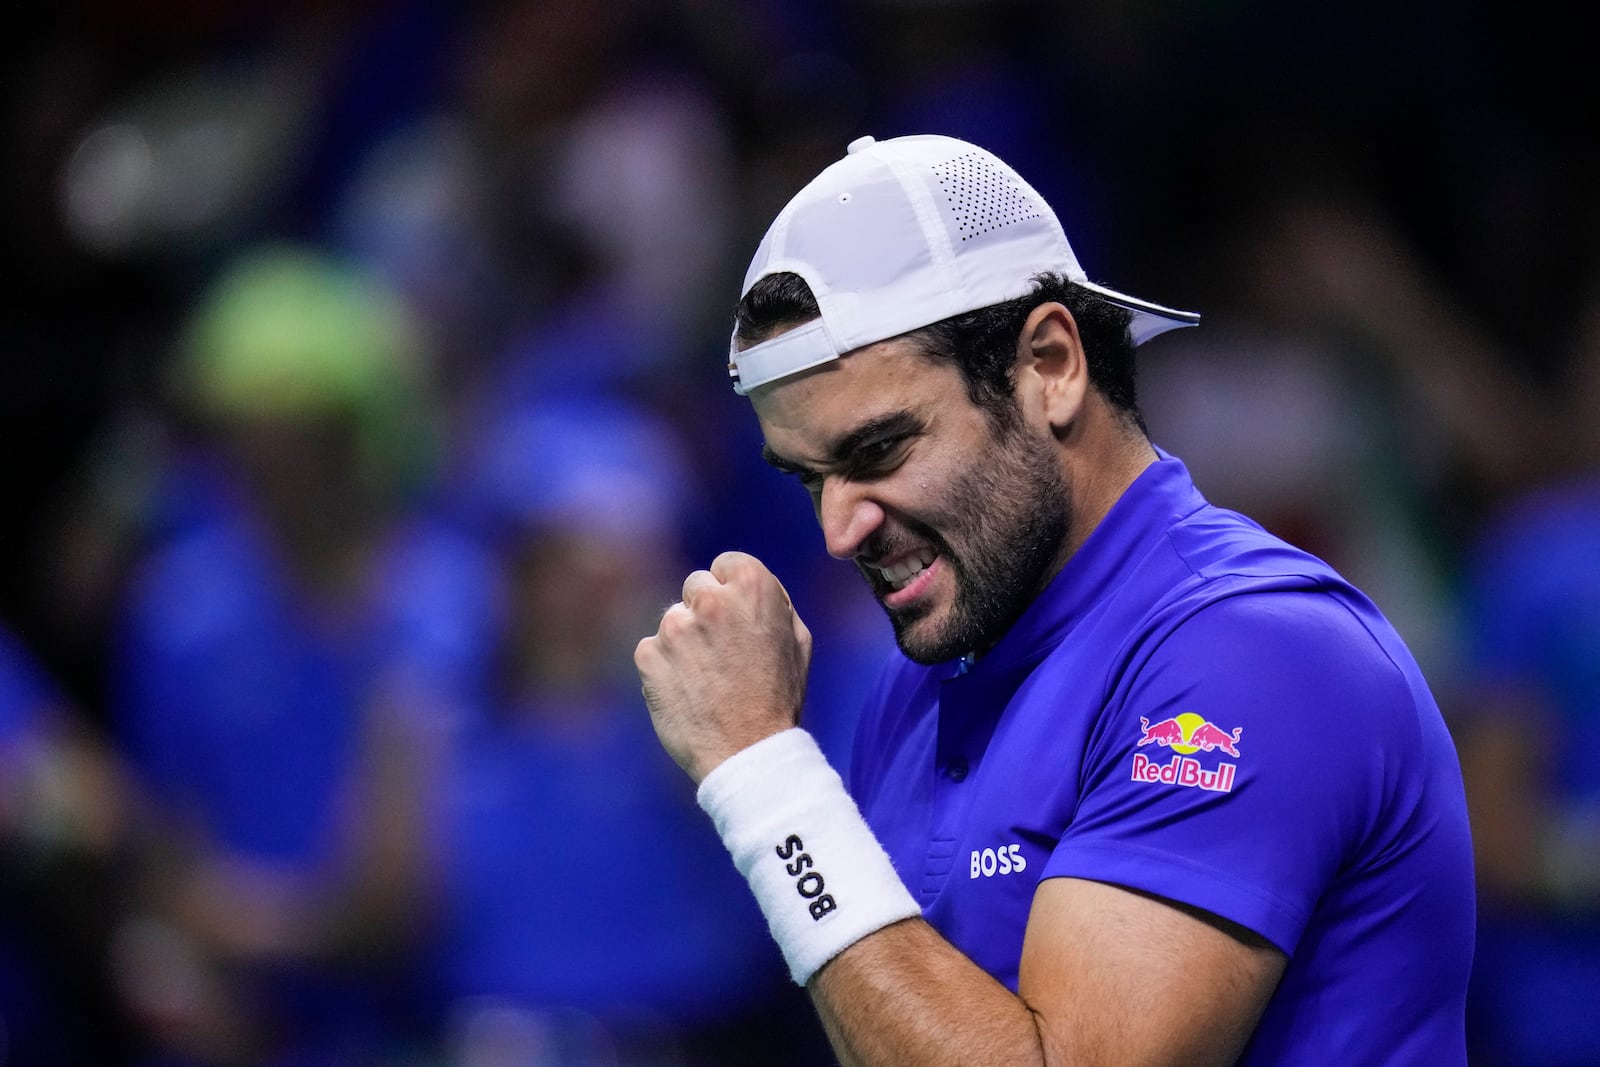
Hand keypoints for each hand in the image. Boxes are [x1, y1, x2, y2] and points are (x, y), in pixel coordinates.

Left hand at [635, 551, 812, 782]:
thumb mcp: (797, 640)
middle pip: (695, 586)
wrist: (748, 752)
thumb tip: (744, 586)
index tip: (735, 617)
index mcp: (752, 586)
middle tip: (722, 653)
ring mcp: (675, 627)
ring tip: (707, 679)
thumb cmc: (778, 697)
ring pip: (673, 621)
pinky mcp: (648, 656)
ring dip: (684, 643)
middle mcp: (710, 598)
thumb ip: (772, 602)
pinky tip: (687, 692)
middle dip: (705, 611)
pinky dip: (664, 669)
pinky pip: (652, 651)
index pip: (725, 564)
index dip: (731, 591)